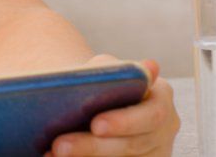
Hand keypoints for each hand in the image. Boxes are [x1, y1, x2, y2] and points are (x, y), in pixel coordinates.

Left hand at [46, 56, 179, 156]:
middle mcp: (163, 130)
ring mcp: (153, 152)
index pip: (151, 115)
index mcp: (161, 98)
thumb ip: (115, 69)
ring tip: (51, 153)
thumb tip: (149, 67)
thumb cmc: (101, 81)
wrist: (95, 100)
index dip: (124, 122)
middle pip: (131, 145)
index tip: (95, 125)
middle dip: (92, 146)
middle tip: (60, 145)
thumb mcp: (105, 68)